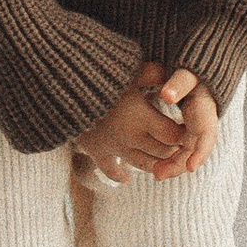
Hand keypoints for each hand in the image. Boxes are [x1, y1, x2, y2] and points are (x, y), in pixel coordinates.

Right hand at [75, 69, 194, 187]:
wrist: (60, 91)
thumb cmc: (97, 76)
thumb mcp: (127, 70)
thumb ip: (152, 72)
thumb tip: (169, 73)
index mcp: (141, 117)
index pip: (174, 136)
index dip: (184, 133)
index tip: (186, 124)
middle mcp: (130, 137)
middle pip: (163, 152)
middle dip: (175, 149)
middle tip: (180, 141)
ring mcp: (113, 147)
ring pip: (144, 165)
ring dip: (157, 163)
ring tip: (163, 157)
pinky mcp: (95, 151)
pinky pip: (111, 171)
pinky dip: (121, 175)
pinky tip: (127, 177)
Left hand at [152, 70, 222, 175]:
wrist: (196, 68)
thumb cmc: (191, 69)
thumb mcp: (187, 72)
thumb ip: (180, 81)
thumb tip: (167, 95)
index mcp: (205, 108)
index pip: (206, 134)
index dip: (200, 152)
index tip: (190, 168)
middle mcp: (204, 121)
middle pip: (196, 149)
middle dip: (180, 164)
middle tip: (159, 175)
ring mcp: (196, 127)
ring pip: (187, 151)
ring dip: (174, 164)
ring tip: (156, 174)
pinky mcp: (188, 129)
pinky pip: (181, 148)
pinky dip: (171, 158)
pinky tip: (157, 167)